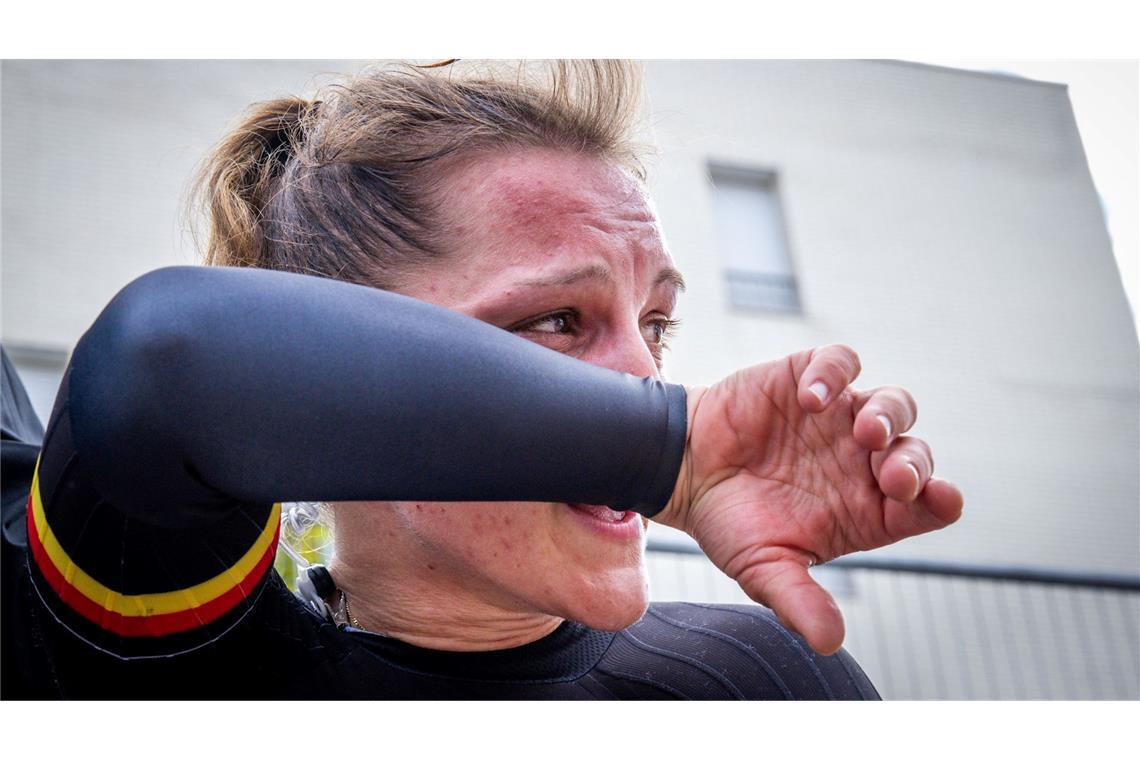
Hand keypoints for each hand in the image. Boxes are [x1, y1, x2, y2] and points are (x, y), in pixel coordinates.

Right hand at [657, 345, 962, 654]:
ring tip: (864, 430)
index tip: (940, 499)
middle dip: (913, 463)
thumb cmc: (729, 523)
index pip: (923, 506)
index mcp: (866, 510)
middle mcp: (862, 461)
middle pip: (915, 453)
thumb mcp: (762, 569)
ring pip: (892, 404)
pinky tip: (811, 398)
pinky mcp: (808, 379)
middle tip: (892, 476)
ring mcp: (838, 417)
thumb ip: (798, 601)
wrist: (681, 472)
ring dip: (888, 415)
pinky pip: (839, 364)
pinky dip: (834, 373)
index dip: (939, 501)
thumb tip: (830, 642)